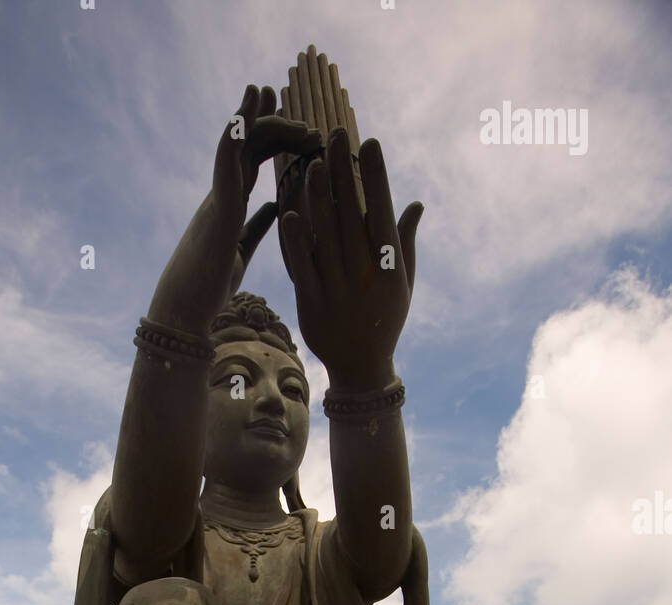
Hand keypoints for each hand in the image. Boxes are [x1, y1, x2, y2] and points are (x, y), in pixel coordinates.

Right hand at [149, 86, 318, 333]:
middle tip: (301, 115)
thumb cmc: (209, 288)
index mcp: (231, 205)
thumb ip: (257, 227)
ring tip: (266, 91)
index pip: (254, 161)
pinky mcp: (218, 209)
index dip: (276, 139)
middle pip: (249, 146)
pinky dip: (234, 135)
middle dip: (273, 123)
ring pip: (235, 146)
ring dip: (253, 117)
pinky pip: (224, 164)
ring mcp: (218, 199)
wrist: (186, 312)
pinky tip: (245, 115)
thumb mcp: (242, 252)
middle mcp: (222, 195)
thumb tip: (275, 207)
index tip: (303, 128)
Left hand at [280, 126, 422, 386]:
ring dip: (318, 198)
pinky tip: (288, 212)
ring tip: (313, 162)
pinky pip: (302, 267)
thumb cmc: (385, 321)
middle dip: (343, 173)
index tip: (370, 143)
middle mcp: (364, 275)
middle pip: (351, 215)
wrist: (361, 368)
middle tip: (335, 136)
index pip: (382, 212)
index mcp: (389, 267)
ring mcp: (337, 289)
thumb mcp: (402, 284)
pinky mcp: (312, 303)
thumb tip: (415, 203)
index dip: (376, 177)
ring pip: (325, 236)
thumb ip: (404, 242)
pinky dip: (295, 241)